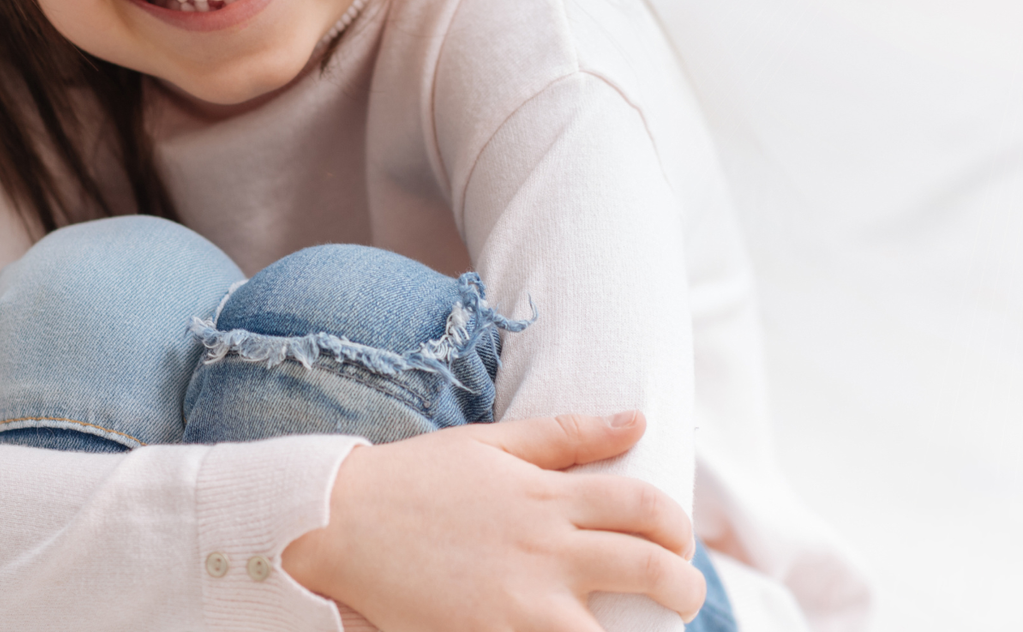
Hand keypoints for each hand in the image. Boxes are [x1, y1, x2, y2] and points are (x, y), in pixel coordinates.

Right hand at [281, 411, 703, 631]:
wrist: (336, 525)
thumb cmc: (414, 480)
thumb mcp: (492, 444)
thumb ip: (568, 435)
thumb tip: (639, 419)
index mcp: (549, 496)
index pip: (645, 505)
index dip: (677, 525)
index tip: (678, 541)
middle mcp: (547, 549)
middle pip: (650, 569)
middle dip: (686, 588)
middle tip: (685, 598)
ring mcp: (522, 603)